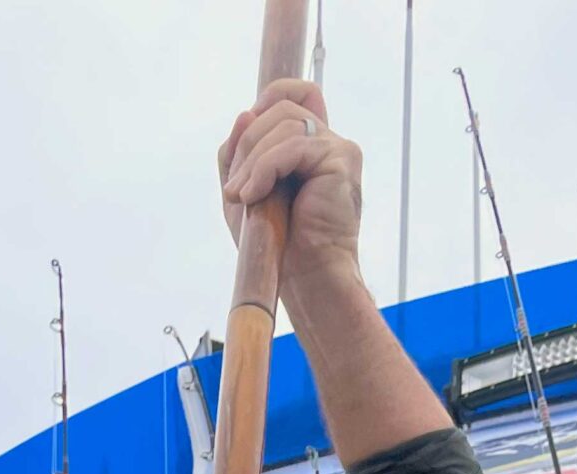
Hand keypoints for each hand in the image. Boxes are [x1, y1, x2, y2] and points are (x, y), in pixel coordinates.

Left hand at [218, 79, 363, 296]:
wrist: (307, 278)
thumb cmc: (279, 245)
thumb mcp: (245, 194)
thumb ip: (239, 154)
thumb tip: (244, 114)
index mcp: (311, 145)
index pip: (298, 92)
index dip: (268, 99)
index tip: (244, 137)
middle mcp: (328, 141)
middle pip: (281, 109)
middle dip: (247, 145)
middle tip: (235, 190)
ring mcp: (338, 149)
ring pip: (284, 125)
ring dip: (253, 161)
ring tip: (242, 198)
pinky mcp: (341, 161)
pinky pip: (293, 146)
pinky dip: (265, 168)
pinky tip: (253, 196)